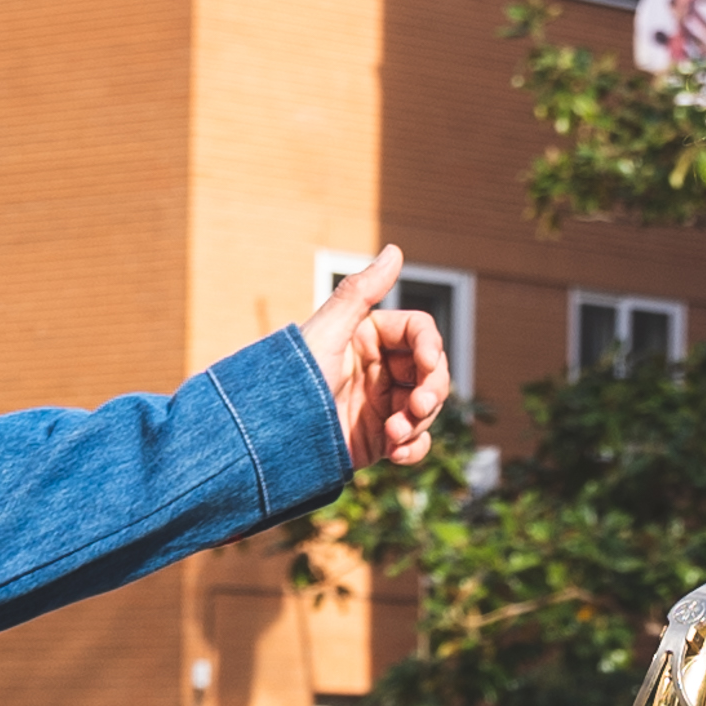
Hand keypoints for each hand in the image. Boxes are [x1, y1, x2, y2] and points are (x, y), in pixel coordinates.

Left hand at [298, 249, 455, 473]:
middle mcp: (381, 368)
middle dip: (431, 390)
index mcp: (371, 337)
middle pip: (433, 371)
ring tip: (394, 436)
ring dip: (419, 422)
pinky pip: (415, 442)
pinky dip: (414, 448)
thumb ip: (361, 292)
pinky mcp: (381, 438)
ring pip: (428, 408)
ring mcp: (383, 404)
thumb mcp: (328, 333)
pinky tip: (397, 455)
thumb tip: (395, 250)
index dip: (432, 345)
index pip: (420, 333)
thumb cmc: (294, 379)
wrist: (272, 439)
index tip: (429, 362)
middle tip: (418, 407)